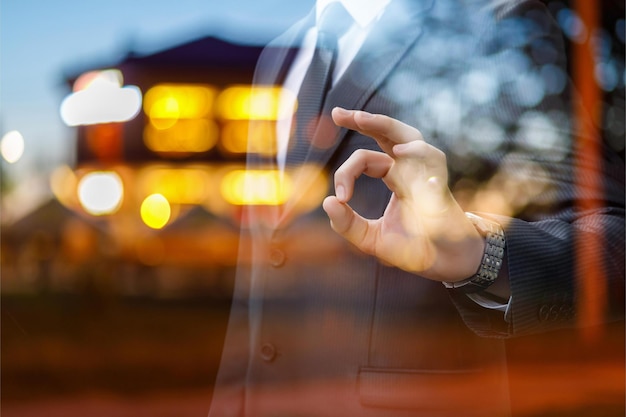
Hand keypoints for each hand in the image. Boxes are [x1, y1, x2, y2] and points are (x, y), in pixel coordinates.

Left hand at [322, 107, 484, 281]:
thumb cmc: (413, 249)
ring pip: (410, 136)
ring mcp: (427, 175)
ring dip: (385, 125)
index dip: (346, 173)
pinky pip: (433, 162)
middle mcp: (411, 170)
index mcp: (394, 177)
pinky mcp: (442, 188)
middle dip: (365, 121)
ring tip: (361, 119)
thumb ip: (348, 225)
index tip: (341, 197)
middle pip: (389, 134)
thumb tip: (328, 202)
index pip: (366, 159)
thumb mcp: (371, 239)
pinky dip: (418, 154)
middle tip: (336, 114)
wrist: (446, 264)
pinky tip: (400, 153)